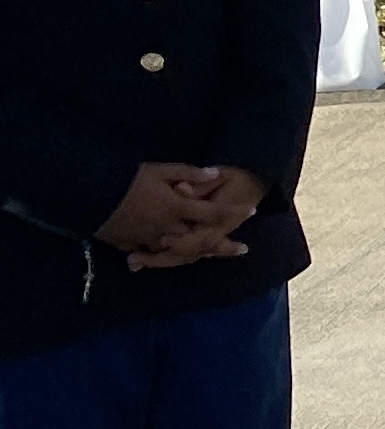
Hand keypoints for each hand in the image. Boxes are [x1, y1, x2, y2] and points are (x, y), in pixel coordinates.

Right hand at [100, 162, 262, 270]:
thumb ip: (188, 174)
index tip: (251, 210)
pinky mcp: (131, 246)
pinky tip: (175, 258)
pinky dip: (165, 258)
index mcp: (177, 208)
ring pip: (180, 252)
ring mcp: (150, 240)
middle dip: (222, 244)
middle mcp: (168, 228)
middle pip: (201, 240)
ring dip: (198, 254)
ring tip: (213, 256)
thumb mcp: (159, 170)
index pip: (213, 212)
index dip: (233, 212)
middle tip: (242, 249)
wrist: (88, 194)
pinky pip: (153, 255)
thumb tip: (215, 174)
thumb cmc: (126, 179)